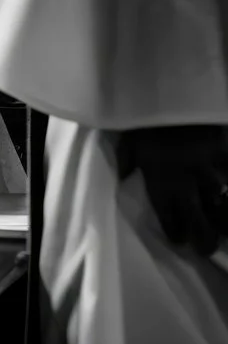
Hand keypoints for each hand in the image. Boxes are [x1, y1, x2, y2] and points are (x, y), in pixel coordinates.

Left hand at [120, 125, 227, 253]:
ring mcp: (204, 166)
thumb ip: (127, 160)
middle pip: (194, 214)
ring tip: (223, 227)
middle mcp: (181, 178)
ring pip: (216, 197)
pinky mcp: (221, 152)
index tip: (179, 240)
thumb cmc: (143, 118)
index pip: (166, 212)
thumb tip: (124, 176)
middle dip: (201, 235)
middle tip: (205, 250)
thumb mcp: (127, 140)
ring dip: (220, 213)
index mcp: (156, 177)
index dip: (173, 229)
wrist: (166, 93)